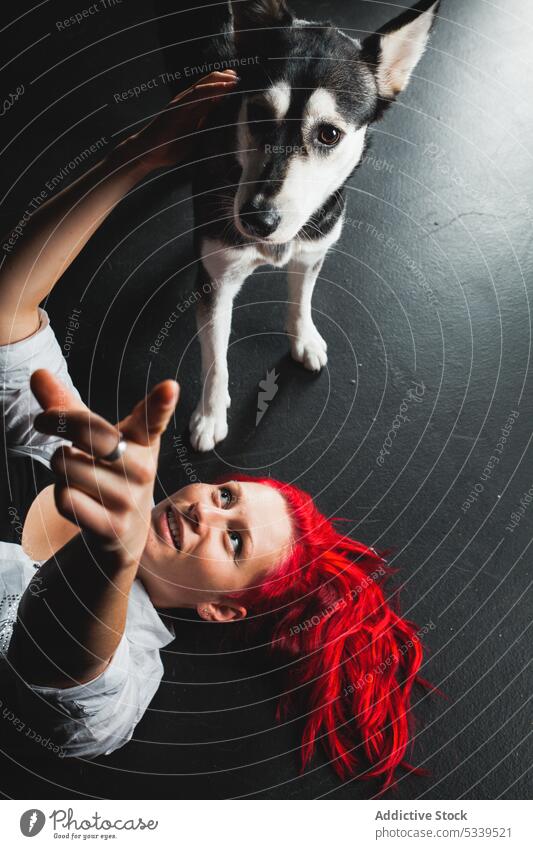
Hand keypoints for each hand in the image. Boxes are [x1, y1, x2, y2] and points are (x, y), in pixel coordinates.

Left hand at [31, 369, 178, 570]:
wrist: (125, 532)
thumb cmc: (109, 473)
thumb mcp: (97, 439)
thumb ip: (68, 405)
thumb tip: (38, 374)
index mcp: (143, 441)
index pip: (152, 420)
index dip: (161, 404)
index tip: (170, 387)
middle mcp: (142, 468)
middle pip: (90, 432)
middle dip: (58, 422)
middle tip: (45, 420)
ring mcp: (129, 499)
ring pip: (66, 464)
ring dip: (59, 465)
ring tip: (78, 473)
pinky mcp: (113, 526)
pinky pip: (65, 498)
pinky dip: (61, 494)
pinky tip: (80, 499)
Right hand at [120, 70, 238, 171]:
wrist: (148, 153)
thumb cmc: (169, 148)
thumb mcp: (193, 136)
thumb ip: (204, 126)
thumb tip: (220, 121)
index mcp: (189, 109)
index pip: (208, 93)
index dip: (223, 87)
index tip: (237, 84)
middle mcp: (185, 102)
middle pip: (206, 84)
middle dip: (223, 79)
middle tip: (238, 76)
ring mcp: (181, 104)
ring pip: (203, 86)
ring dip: (220, 81)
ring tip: (235, 78)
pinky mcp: (177, 108)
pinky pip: (196, 95)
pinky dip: (211, 89)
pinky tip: (223, 88)